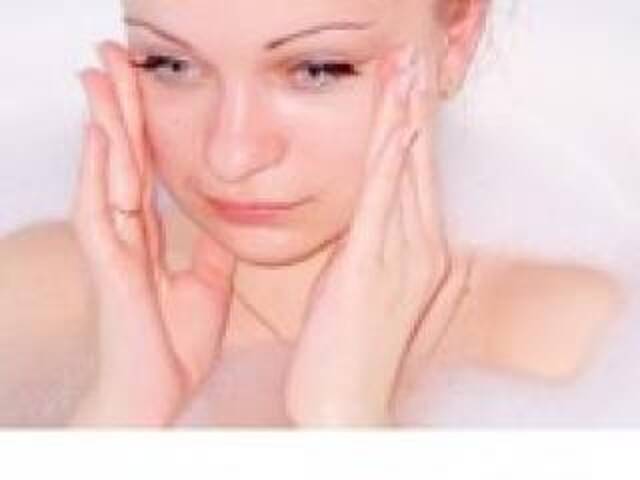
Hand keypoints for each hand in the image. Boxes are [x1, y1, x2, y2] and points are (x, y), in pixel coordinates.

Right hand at [69, 41, 236, 425]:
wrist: (158, 393)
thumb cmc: (174, 346)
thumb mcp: (208, 288)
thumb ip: (208, 253)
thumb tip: (220, 226)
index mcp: (151, 237)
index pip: (146, 168)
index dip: (144, 127)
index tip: (142, 85)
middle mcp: (128, 233)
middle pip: (123, 158)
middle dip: (120, 107)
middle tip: (113, 57)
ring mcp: (113, 247)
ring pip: (106, 172)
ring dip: (105, 123)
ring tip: (101, 75)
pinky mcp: (108, 266)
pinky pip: (99, 209)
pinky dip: (99, 171)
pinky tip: (100, 136)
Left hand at [285, 45, 465, 425]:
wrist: (346, 401)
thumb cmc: (349, 345)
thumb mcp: (363, 286)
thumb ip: (372, 247)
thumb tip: (366, 217)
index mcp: (420, 254)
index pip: (418, 179)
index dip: (415, 131)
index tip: (410, 91)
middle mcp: (422, 251)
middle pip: (419, 167)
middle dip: (415, 111)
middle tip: (414, 62)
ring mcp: (402, 260)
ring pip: (404, 176)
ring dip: (404, 121)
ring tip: (405, 74)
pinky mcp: (372, 270)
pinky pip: (383, 206)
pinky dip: (390, 164)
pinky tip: (394, 131)